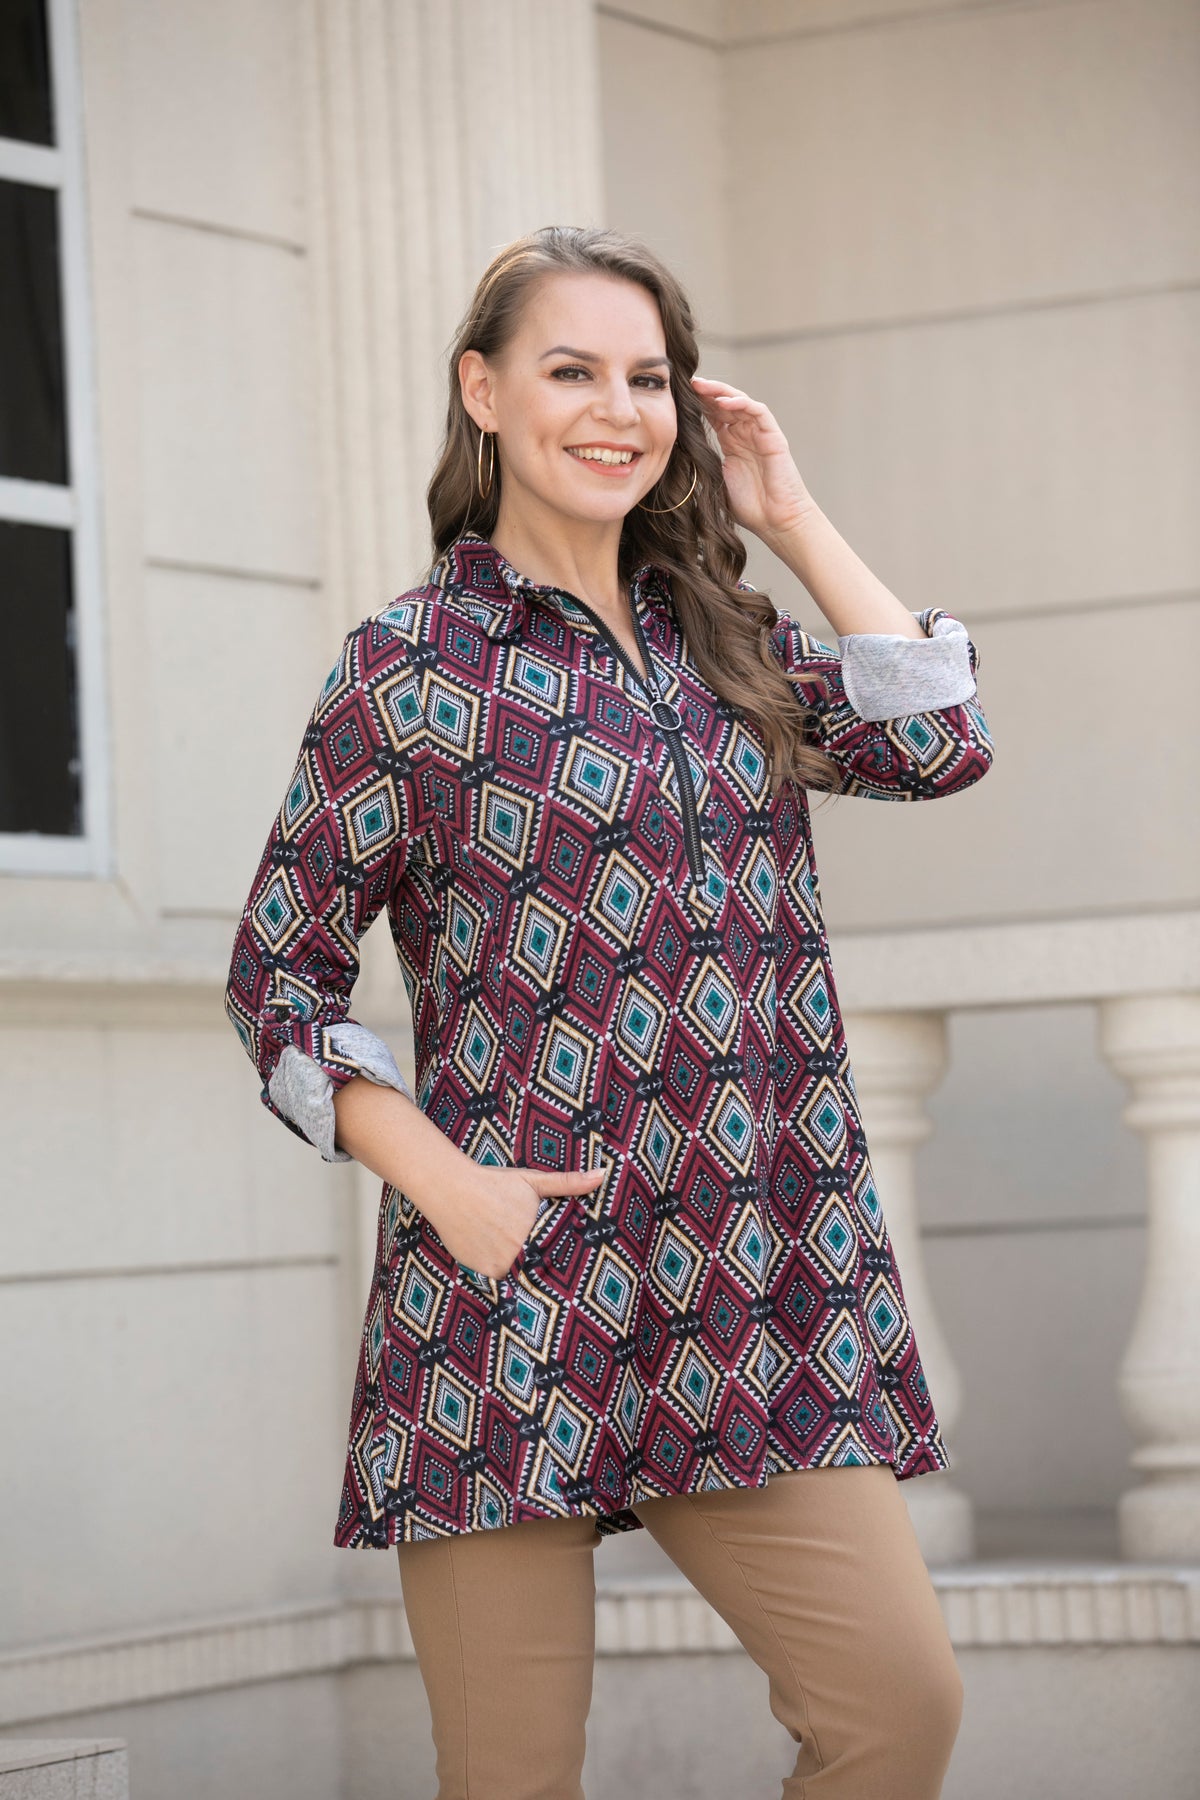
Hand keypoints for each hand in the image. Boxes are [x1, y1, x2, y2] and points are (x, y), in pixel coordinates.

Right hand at [435, 1162, 607, 1281]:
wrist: (450, 1188)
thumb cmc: (493, 1183)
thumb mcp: (532, 1181)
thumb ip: (568, 1183)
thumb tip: (602, 1175)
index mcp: (536, 1235)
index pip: (556, 1255)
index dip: (558, 1256)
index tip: (562, 1259)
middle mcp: (518, 1254)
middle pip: (537, 1267)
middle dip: (540, 1264)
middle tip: (537, 1260)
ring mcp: (498, 1265)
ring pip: (518, 1275)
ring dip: (519, 1270)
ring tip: (518, 1261)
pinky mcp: (480, 1271)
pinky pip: (497, 1279)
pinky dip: (499, 1271)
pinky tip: (497, 1260)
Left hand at [690, 375, 817, 543]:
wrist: (777, 522)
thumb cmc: (751, 509)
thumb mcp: (716, 484)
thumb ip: (702, 468)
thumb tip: (674, 462)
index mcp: (732, 444)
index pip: (714, 415)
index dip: (697, 404)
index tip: (677, 397)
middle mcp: (747, 435)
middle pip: (725, 404)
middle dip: (706, 392)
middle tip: (685, 383)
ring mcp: (761, 434)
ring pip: (741, 402)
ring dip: (721, 392)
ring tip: (701, 386)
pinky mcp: (774, 437)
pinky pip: (758, 412)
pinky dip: (741, 404)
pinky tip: (723, 402)